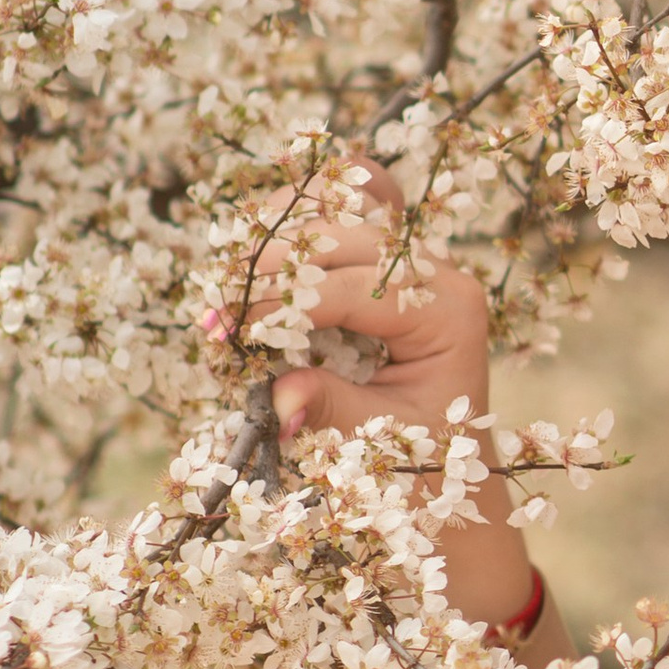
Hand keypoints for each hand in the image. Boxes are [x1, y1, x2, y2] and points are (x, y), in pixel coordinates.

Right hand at [216, 173, 536, 630]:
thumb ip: (330, 409)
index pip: (359, 287)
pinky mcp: (384, 258)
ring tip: (226, 272)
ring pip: (346, 201)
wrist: (452, 467)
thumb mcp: (377, 441)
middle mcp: (439, 272)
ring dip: (279, 229)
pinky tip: (248, 254)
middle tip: (216, 302)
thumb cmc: (421, 460)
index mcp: (450, 312)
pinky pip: (340, 214)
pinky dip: (292, 222)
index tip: (225, 328)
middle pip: (350, 229)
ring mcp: (412, 256)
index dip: (286, 303)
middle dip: (275, 262)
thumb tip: (279, 396)